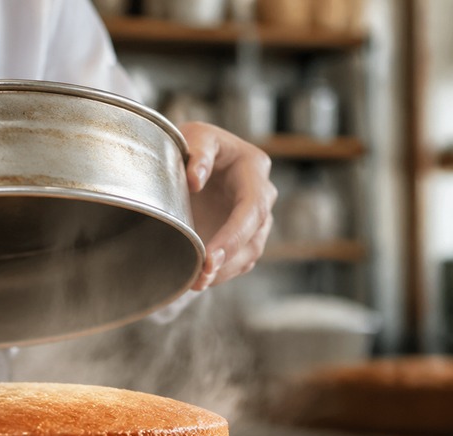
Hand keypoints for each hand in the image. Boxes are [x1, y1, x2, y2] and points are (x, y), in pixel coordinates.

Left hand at [179, 122, 275, 290]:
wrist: (191, 158)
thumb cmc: (195, 143)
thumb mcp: (194, 136)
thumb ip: (198, 152)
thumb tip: (196, 180)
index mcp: (253, 169)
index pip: (253, 207)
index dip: (234, 235)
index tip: (209, 255)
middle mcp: (261, 196)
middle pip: (255, 236)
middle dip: (229, 259)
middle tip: (202, 275)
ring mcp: (255, 219)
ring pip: (249, 254)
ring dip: (224, 272)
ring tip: (195, 283)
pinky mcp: (243, 237)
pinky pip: (238, 262)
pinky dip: (221, 274)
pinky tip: (199, 281)